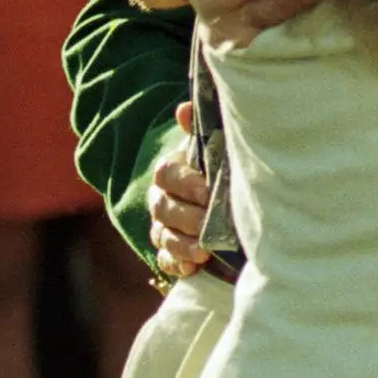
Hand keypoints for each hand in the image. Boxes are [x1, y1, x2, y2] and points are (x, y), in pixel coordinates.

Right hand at [148, 101, 212, 277]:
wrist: (217, 197)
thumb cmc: (216, 167)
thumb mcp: (211, 146)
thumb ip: (200, 129)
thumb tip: (184, 109)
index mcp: (170, 171)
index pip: (166, 174)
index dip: (186, 183)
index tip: (208, 191)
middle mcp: (160, 200)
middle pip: (164, 209)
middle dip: (188, 217)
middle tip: (210, 224)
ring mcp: (162, 227)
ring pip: (164, 237)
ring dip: (183, 245)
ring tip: (204, 252)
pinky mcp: (169, 252)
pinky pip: (165, 260)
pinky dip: (178, 265)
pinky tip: (193, 269)